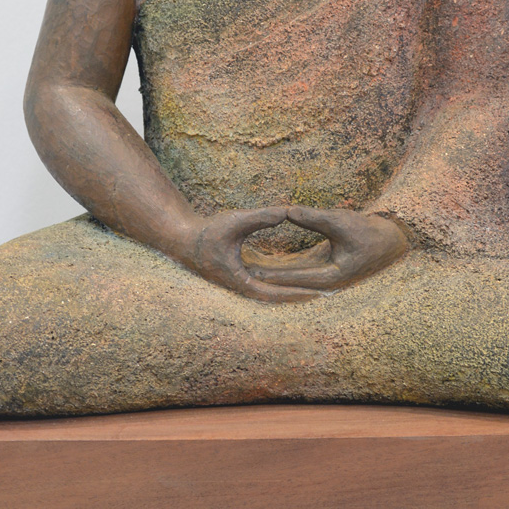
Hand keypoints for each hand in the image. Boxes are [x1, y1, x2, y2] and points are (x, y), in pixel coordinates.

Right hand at [181, 207, 319, 302]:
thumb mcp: (235, 221)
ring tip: (318, 290)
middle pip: (276, 297)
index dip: (296, 293)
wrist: (182, 238)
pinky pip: (265, 284)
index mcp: (240, 281)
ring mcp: (240, 283)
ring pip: (271, 292)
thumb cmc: (205, 230)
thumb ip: (260, 217)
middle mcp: (241, 287)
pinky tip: (297, 279)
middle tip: (326, 295)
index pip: (273, 294)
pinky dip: (281, 283)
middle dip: (299, 296)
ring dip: (291, 292)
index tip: (317, 294)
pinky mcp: (240, 275)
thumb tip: (286, 211)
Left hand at [245, 206, 408, 291]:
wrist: (393, 239)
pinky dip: (286, 268)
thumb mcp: (341, 221)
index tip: (252, 270)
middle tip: (241, 273)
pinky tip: (269, 263)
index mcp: (332, 277)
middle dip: (268, 278)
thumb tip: (287, 210)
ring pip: (295, 278)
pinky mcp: (326, 268)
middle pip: (292, 282)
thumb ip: (313, 218)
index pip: (296, 277)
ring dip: (274, 275)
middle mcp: (327, 282)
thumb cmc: (371, 231)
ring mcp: (327, 277)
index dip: (273, 273)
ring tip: (248, 268)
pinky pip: (302, 271)